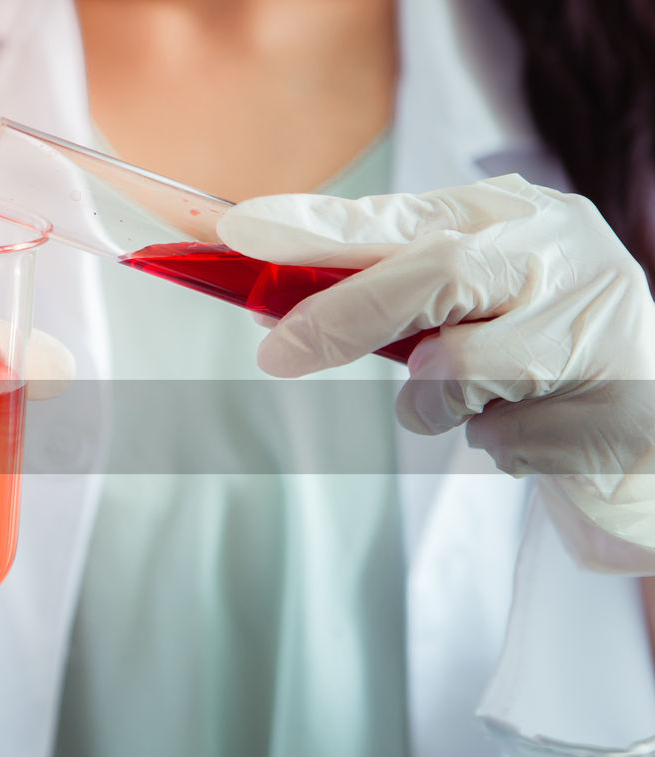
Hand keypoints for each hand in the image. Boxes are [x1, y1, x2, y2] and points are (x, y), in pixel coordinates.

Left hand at [217, 174, 654, 555]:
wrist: (648, 427)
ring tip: (464, 405)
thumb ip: (391, 294)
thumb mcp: (466, 306)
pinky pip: (507, 438)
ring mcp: (600, 324)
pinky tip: (535, 430)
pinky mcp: (620, 406)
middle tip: (278, 355)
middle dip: (345, 316)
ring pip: (465, 366)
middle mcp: (564, 253)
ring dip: (433, 403)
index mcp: (515, 216)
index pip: (401, 210)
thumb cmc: (536, 357)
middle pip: (438, 269)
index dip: (318, 222)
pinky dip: (498, 445)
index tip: (241, 229)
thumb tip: (280, 311)